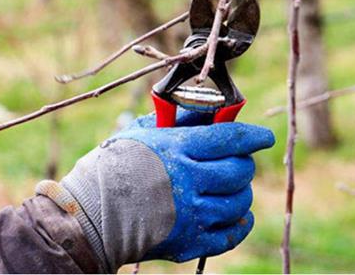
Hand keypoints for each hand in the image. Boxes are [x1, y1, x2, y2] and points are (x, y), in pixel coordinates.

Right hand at [49, 109, 274, 272]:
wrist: (89, 214)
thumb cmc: (114, 165)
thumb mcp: (143, 131)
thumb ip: (180, 120)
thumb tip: (212, 111)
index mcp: (179, 148)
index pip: (232, 138)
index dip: (254, 136)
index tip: (265, 138)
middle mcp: (189, 181)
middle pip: (240, 171)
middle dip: (244, 165)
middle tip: (237, 163)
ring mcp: (191, 214)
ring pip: (240, 202)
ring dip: (241, 193)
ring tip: (231, 188)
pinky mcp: (189, 242)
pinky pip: (231, 235)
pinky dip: (240, 223)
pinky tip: (237, 215)